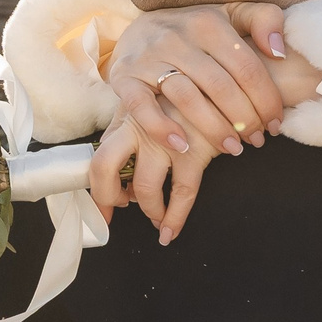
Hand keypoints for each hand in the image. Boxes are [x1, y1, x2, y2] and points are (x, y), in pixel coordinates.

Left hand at [90, 114, 223, 244]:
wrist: (224, 91)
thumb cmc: (186, 102)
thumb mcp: (151, 106)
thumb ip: (128, 131)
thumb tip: (113, 170)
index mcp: (126, 118)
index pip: (98, 155)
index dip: (97, 188)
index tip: (102, 209)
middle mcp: (139, 126)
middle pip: (104, 166)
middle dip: (108, 196)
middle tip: (121, 207)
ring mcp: (165, 139)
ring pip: (144, 189)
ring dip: (150, 211)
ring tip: (157, 217)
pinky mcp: (194, 151)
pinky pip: (181, 195)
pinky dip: (174, 219)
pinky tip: (170, 230)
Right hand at [105, 4, 291, 160]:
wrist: (142, 26)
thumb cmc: (198, 30)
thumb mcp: (233, 14)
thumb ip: (265, 20)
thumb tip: (279, 51)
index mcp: (208, 23)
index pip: (246, 68)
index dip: (267, 100)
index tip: (277, 124)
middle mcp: (177, 38)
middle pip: (220, 87)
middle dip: (245, 120)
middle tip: (257, 140)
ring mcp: (148, 57)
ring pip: (186, 98)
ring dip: (214, 129)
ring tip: (233, 149)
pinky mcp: (125, 76)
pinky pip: (141, 106)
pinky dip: (161, 128)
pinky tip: (183, 146)